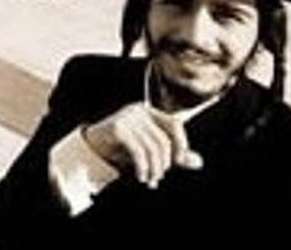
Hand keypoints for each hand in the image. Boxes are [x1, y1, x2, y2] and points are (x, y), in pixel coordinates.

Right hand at [81, 103, 202, 188]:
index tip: (179, 162)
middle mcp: (139, 110)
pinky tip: (141, 176)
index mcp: (149, 112)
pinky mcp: (117, 127)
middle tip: (158, 177)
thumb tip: (198, 162)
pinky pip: (138, 150)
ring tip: (149, 180)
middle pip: (163, 139)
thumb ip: (174, 156)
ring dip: (154, 169)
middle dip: (164, 164)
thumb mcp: (151, 152)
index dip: (182, 143)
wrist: (92, 149)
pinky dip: (143, 167)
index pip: (175, 124)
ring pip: (152, 147)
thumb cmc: (123, 149)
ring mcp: (127, 117)